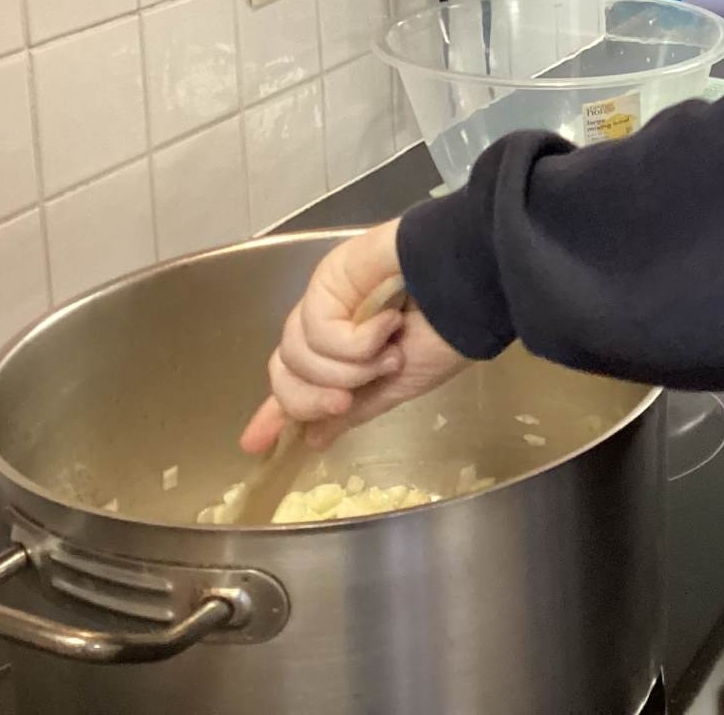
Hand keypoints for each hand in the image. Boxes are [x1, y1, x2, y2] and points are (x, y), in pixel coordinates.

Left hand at [239, 220, 471, 454]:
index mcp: (343, 353)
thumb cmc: (445, 336)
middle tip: (345, 401)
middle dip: (311, 398)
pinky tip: (388, 322)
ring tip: (389, 351)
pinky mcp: (327, 278)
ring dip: (348, 368)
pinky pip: (316, 331)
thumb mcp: (396, 386)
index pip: (295, 382)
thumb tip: (313, 440)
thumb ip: (351, 411)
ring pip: (298, 356)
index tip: (254, 444)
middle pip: (285, 372)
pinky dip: (355, 341)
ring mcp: (325, 300)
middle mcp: (328, 324)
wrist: (469, 292)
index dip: (275, 410)